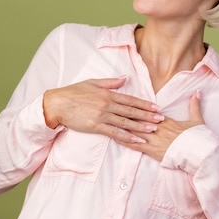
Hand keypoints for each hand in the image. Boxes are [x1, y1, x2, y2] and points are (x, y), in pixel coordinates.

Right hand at [42, 77, 163, 143]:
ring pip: (125, 122)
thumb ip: (110, 82)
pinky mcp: (95, 126)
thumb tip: (124, 78)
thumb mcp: (93, 82)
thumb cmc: (73, 92)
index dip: (144, 104)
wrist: (57, 103)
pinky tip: (137, 140)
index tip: (156, 107)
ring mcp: (102, 115)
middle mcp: (107, 104)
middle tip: (161, 119)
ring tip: (153, 130)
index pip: (130, 99)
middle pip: (131, 111)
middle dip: (147, 115)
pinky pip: (114, 132)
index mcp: (108, 93)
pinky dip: (127, 137)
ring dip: (140, 126)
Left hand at [115, 90, 204, 161]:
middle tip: (112, 106)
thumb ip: (194, 105)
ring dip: (122, 125)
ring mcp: (154, 139)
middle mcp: (158, 127)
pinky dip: (125, 141)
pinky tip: (116, 137)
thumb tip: (198, 92)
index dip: (137, 106)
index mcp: (166, 120)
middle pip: (138, 118)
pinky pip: (136, 145)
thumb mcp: (197, 119)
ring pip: (135, 130)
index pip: (148, 111)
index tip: (126, 100)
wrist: (199, 153)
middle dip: (125, 113)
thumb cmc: (198, 137)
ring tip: (110, 120)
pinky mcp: (152, 150)